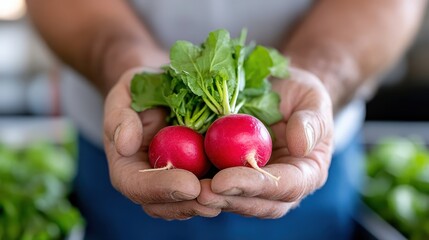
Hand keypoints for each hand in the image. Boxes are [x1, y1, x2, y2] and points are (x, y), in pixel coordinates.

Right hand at [103, 68, 220, 219]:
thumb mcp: (126, 92)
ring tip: (233, 195)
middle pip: (163, 205)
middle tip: (216, 196)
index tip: (189, 183)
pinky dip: (222, 191)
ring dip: (209, 202)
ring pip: (187, 204)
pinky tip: (241, 183)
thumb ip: (120, 118)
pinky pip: (207, 190)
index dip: (161, 189)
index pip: (136, 186)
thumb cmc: (143, 86)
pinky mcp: (195, 175)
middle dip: (190, 204)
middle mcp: (148, 181)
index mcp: (126, 166)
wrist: (166, 86)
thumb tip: (125, 146)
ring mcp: (172, 181)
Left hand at [197, 67, 333, 217]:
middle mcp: (282, 185)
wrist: (278, 90)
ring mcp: (257, 183)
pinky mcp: (234, 175)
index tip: (224, 181)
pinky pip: (218, 186)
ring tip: (184, 190)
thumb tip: (301, 147)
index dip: (255, 186)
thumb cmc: (300, 94)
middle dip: (228, 200)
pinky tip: (179, 179)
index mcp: (306, 172)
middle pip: (258, 203)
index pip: (286, 186)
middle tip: (199, 193)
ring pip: (236, 200)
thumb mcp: (312, 98)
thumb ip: (313, 122)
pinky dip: (199, 185)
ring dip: (211, 198)